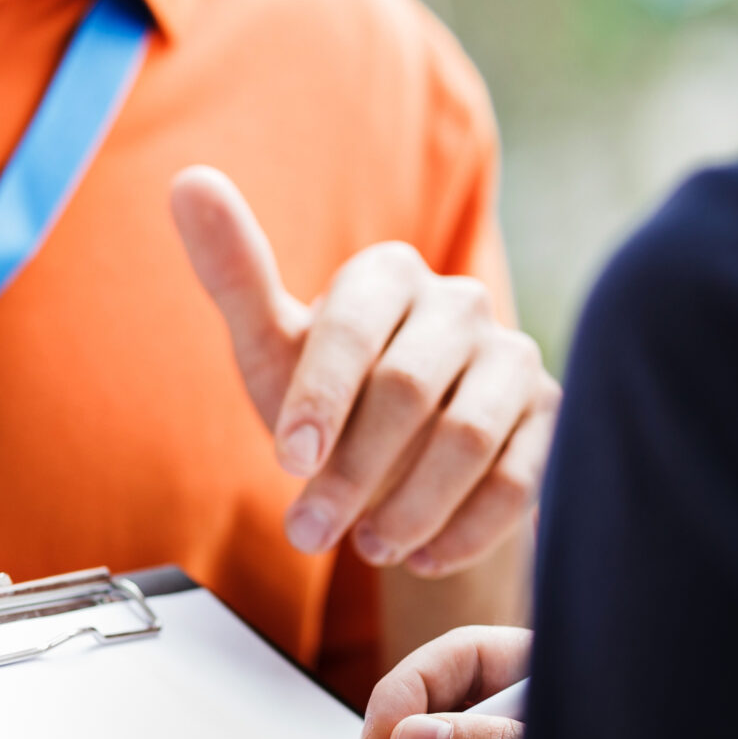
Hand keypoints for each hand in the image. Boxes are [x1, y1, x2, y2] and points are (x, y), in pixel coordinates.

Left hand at [172, 166, 556, 575]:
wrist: (396, 457)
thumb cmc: (324, 397)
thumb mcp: (270, 344)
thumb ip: (233, 271)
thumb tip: (188, 180)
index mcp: (387, 274)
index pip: (352, 327)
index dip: (319, 398)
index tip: (288, 462)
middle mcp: (458, 304)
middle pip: (409, 389)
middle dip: (352, 471)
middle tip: (307, 533)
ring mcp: (512, 359)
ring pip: (469, 437)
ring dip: (409, 507)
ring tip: (367, 547)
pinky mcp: (549, 418)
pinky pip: (519, 478)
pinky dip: (465, 529)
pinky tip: (421, 557)